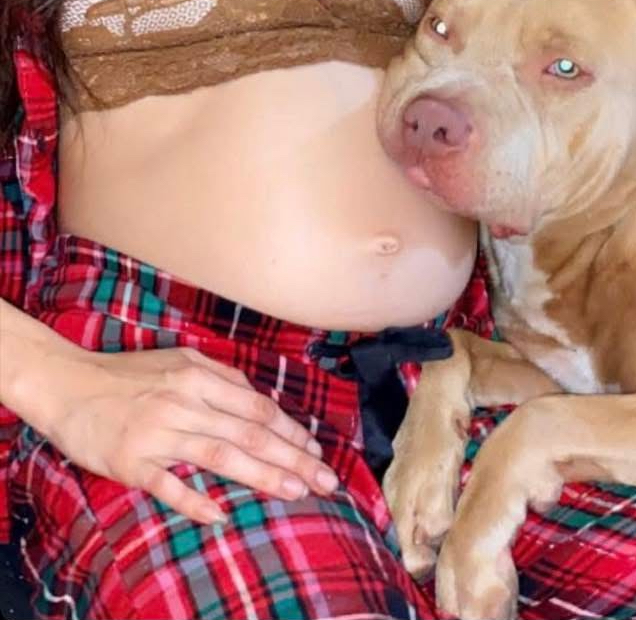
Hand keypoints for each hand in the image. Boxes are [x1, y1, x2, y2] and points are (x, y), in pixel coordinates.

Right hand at [45, 345, 337, 524]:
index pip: (257, 406)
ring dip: (262, 475)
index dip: (291, 430)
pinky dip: (195, 500)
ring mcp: (159, 432)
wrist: (68, 386)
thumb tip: (256, 400)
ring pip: (221, 455)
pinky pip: (169, 485)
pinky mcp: (132, 461)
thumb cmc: (127, 375)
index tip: (316, 450)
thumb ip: (219, 378)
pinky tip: (220, 516)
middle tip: (325, 479)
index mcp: (199, 376)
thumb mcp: (179, 362)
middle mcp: (184, 402)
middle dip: (293, 457)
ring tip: (295, 491)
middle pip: (249, 432)